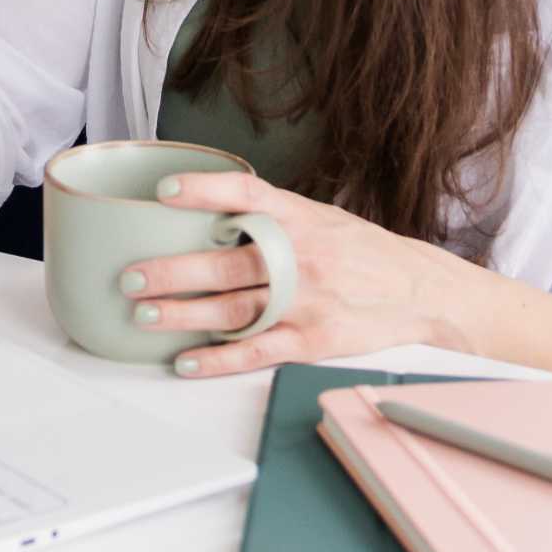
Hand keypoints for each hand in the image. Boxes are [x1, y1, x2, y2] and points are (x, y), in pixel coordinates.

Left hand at [118, 171, 460, 378]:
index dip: (204, 190)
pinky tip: (186, 361)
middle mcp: (300, 256)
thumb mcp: (319, 217)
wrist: (421, 292)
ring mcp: (306, 302)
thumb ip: (268, 215)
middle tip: (130, 275)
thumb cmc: (359, 251)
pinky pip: (258, 352)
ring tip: (143, 314)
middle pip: (228, 262)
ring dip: (184, 314)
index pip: (246, 192)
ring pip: (234, 309)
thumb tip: (203, 210)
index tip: (164, 190)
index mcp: (299, 216)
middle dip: (173, 270)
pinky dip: (219, 359)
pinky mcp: (313, 341)